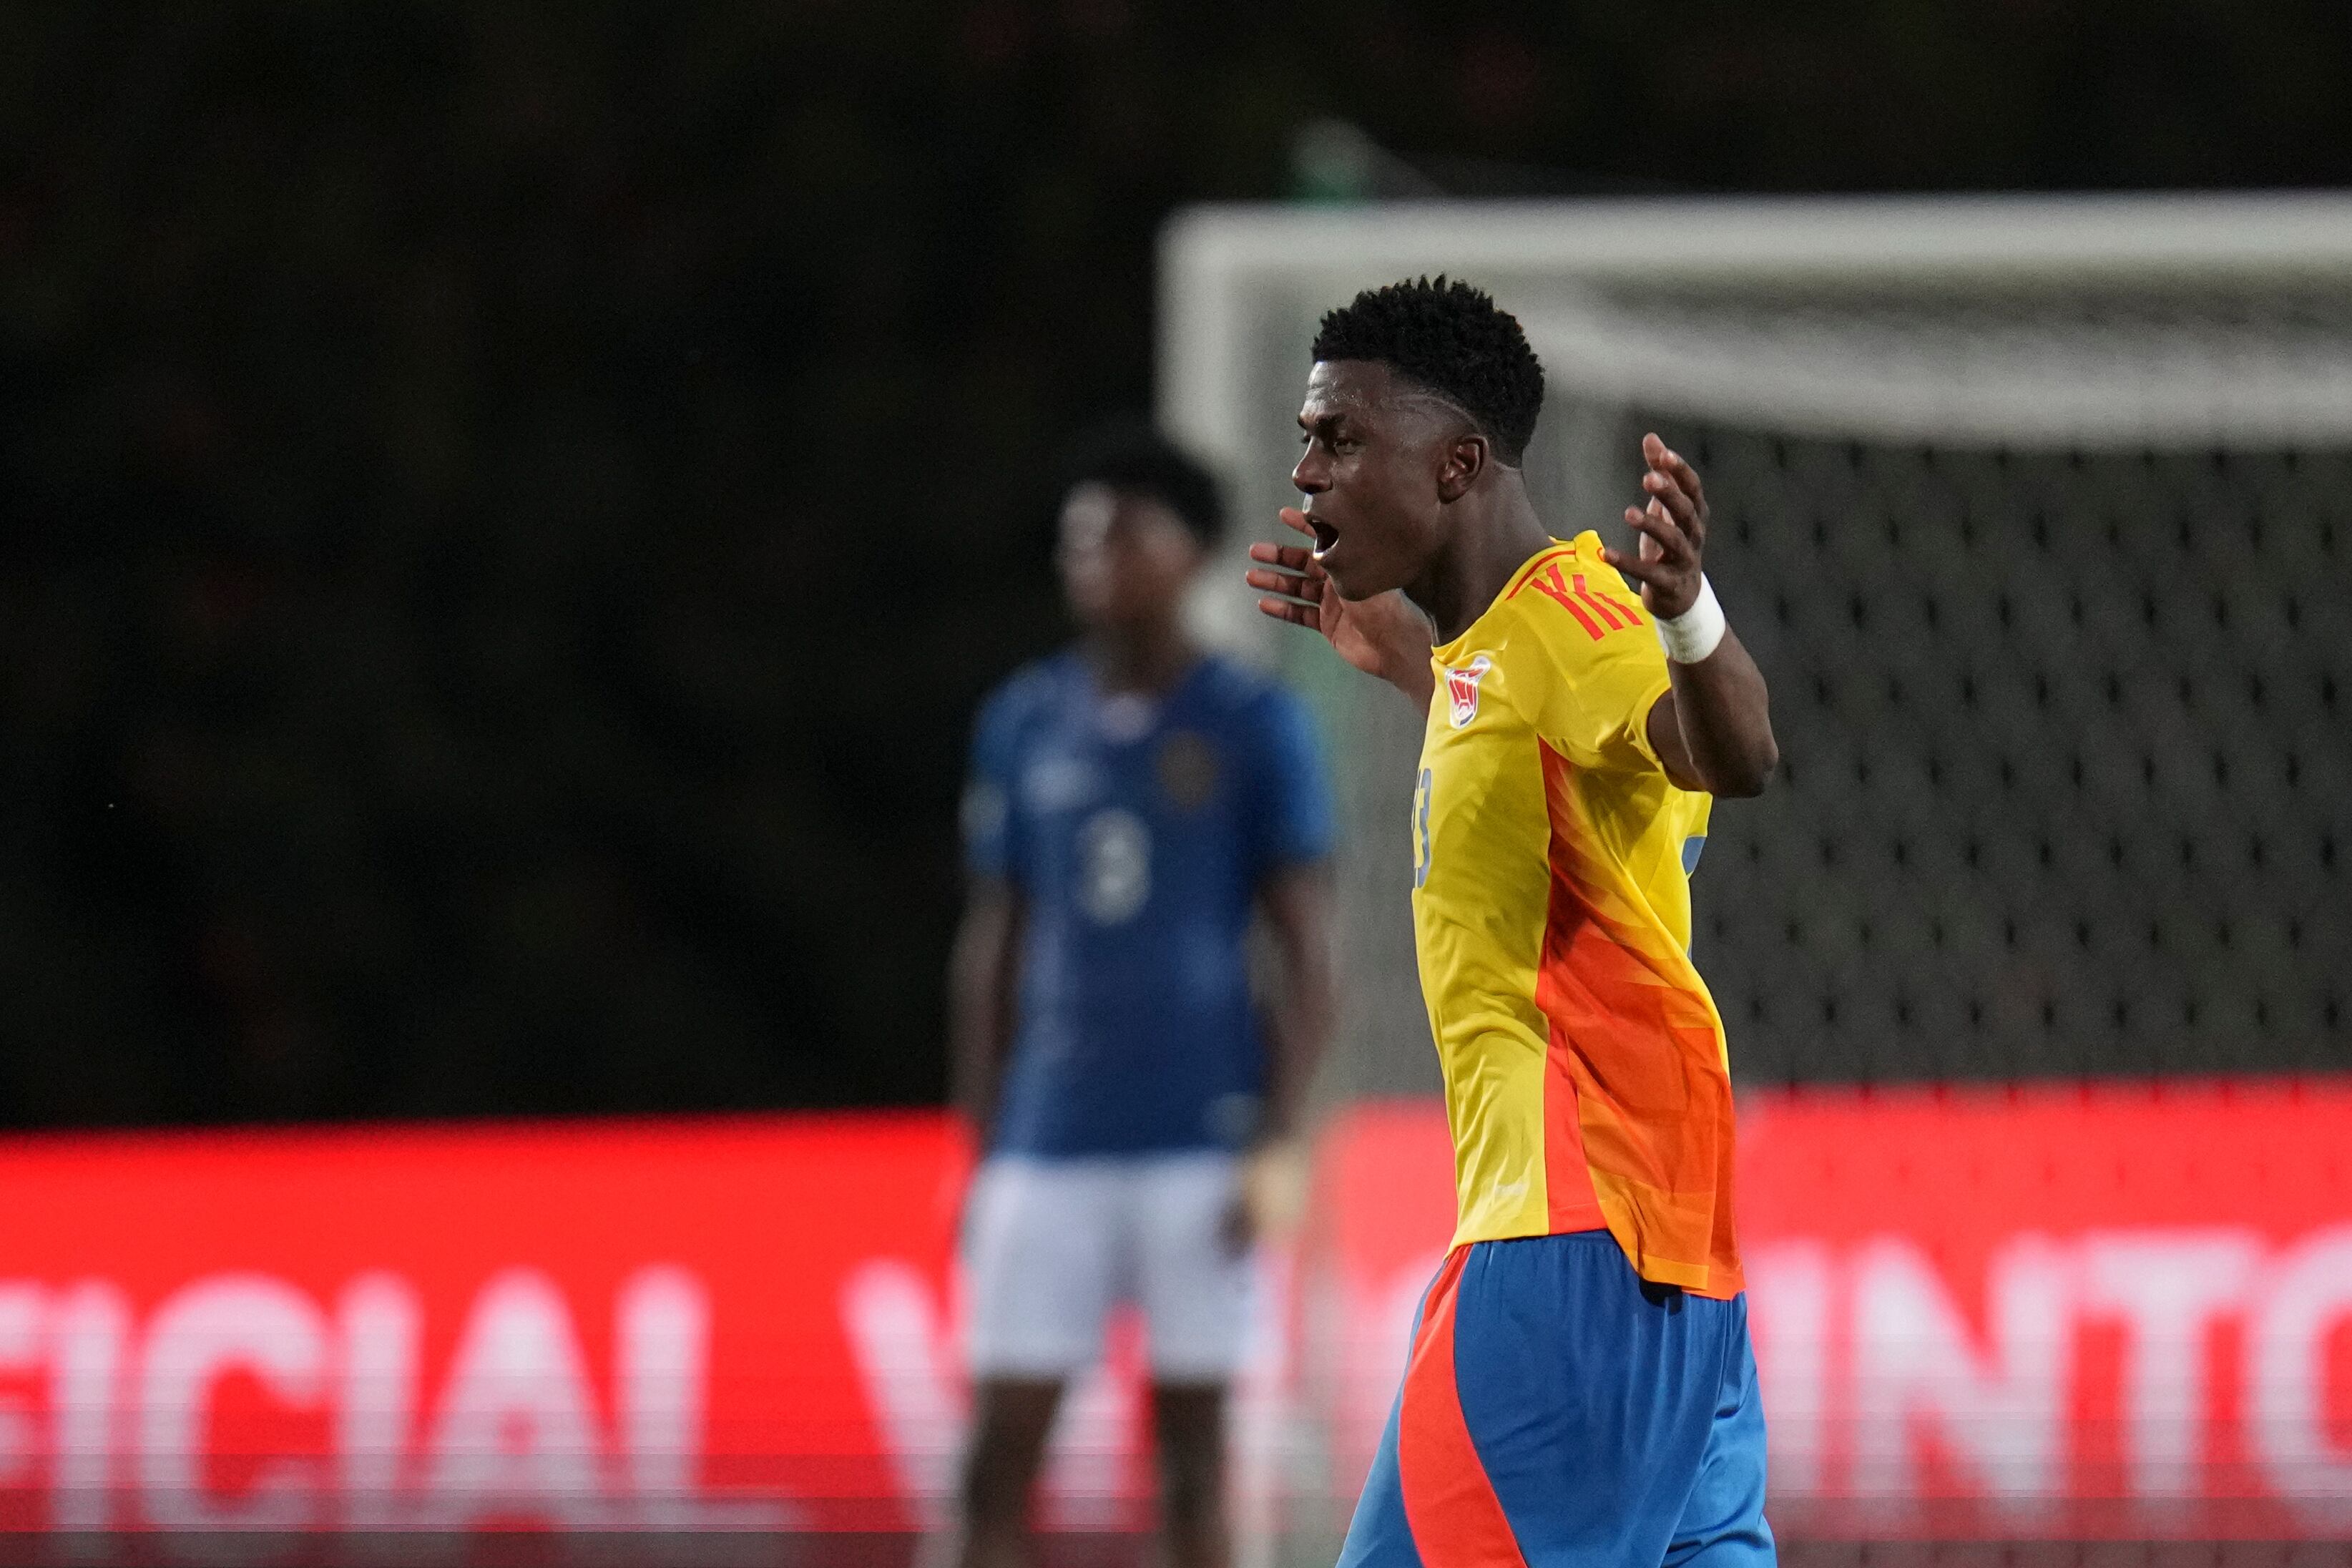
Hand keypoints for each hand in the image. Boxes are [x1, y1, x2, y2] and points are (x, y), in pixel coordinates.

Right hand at [1246, 508, 1434, 702]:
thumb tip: (1317, 531)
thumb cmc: (1383, 606)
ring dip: (1274, 582)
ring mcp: (1332, 603)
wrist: (1392, 644)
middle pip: (1302, 564)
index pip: (1322, 538)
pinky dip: (1282, 609)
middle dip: (1279, 557)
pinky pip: (1299, 614)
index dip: (1303, 525)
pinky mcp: (1328, 625)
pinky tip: (1264, 604)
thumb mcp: (1355, 574)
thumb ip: (1333, 556)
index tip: (1283, 514)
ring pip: (1296, 589)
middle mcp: (1338, 580)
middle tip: (1255, 551)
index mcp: (1349, 562)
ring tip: (1252, 576)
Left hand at [1601, 433, 1706, 619]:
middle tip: (1648, 478)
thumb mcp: (1666, 508)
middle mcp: (1693, 535)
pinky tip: (1606, 553)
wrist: (1682, 596)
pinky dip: (1628, 563)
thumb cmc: (1672, 545)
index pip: (1692, 488)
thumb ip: (1660, 473)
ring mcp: (1683, 560)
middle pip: (1686, 511)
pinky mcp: (1668, 583)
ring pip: (1673, 540)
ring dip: (1651, 525)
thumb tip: (1651, 438)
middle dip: (1669, 494)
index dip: (1680, 472)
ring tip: (1629, 513)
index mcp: (1694, 514)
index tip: (1664, 455)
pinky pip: (1649, 573)